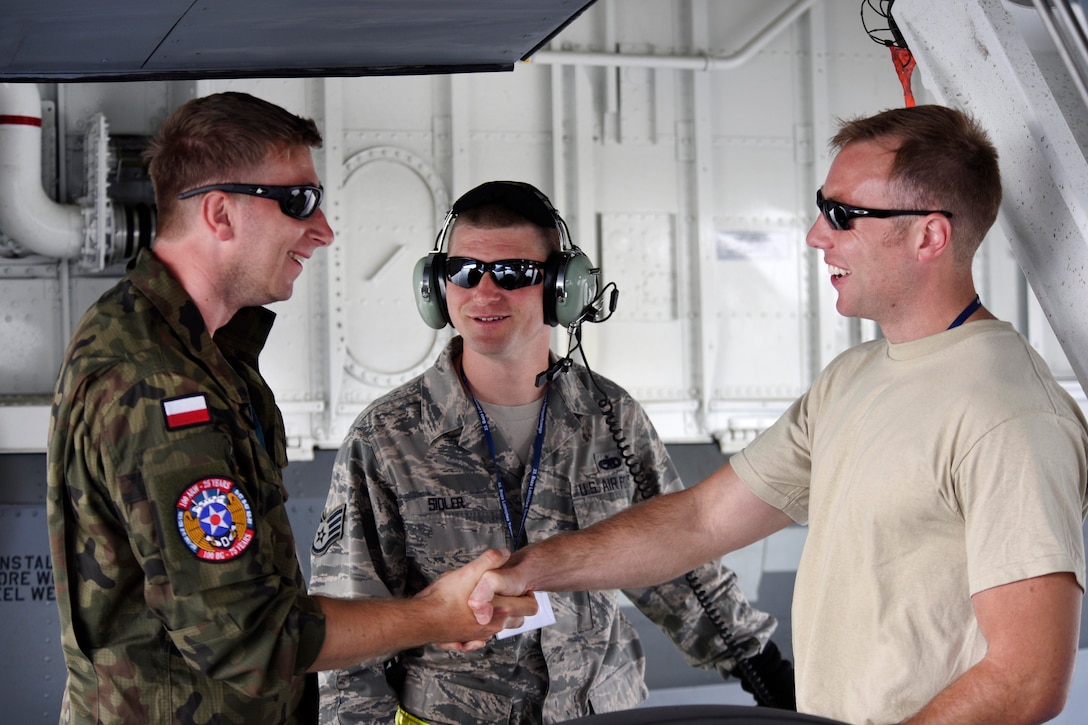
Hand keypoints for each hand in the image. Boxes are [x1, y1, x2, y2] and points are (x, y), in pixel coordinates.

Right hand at [415, 548, 536, 646]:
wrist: (422, 618)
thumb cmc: (445, 597)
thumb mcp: (468, 571)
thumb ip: (489, 560)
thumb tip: (505, 552)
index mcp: (500, 610)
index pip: (530, 606)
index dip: (527, 594)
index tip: (517, 586)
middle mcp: (493, 626)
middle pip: (518, 620)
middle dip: (516, 607)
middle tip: (504, 594)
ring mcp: (480, 636)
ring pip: (500, 629)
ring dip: (498, 617)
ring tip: (486, 603)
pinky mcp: (467, 640)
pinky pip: (482, 639)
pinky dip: (481, 631)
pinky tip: (473, 619)